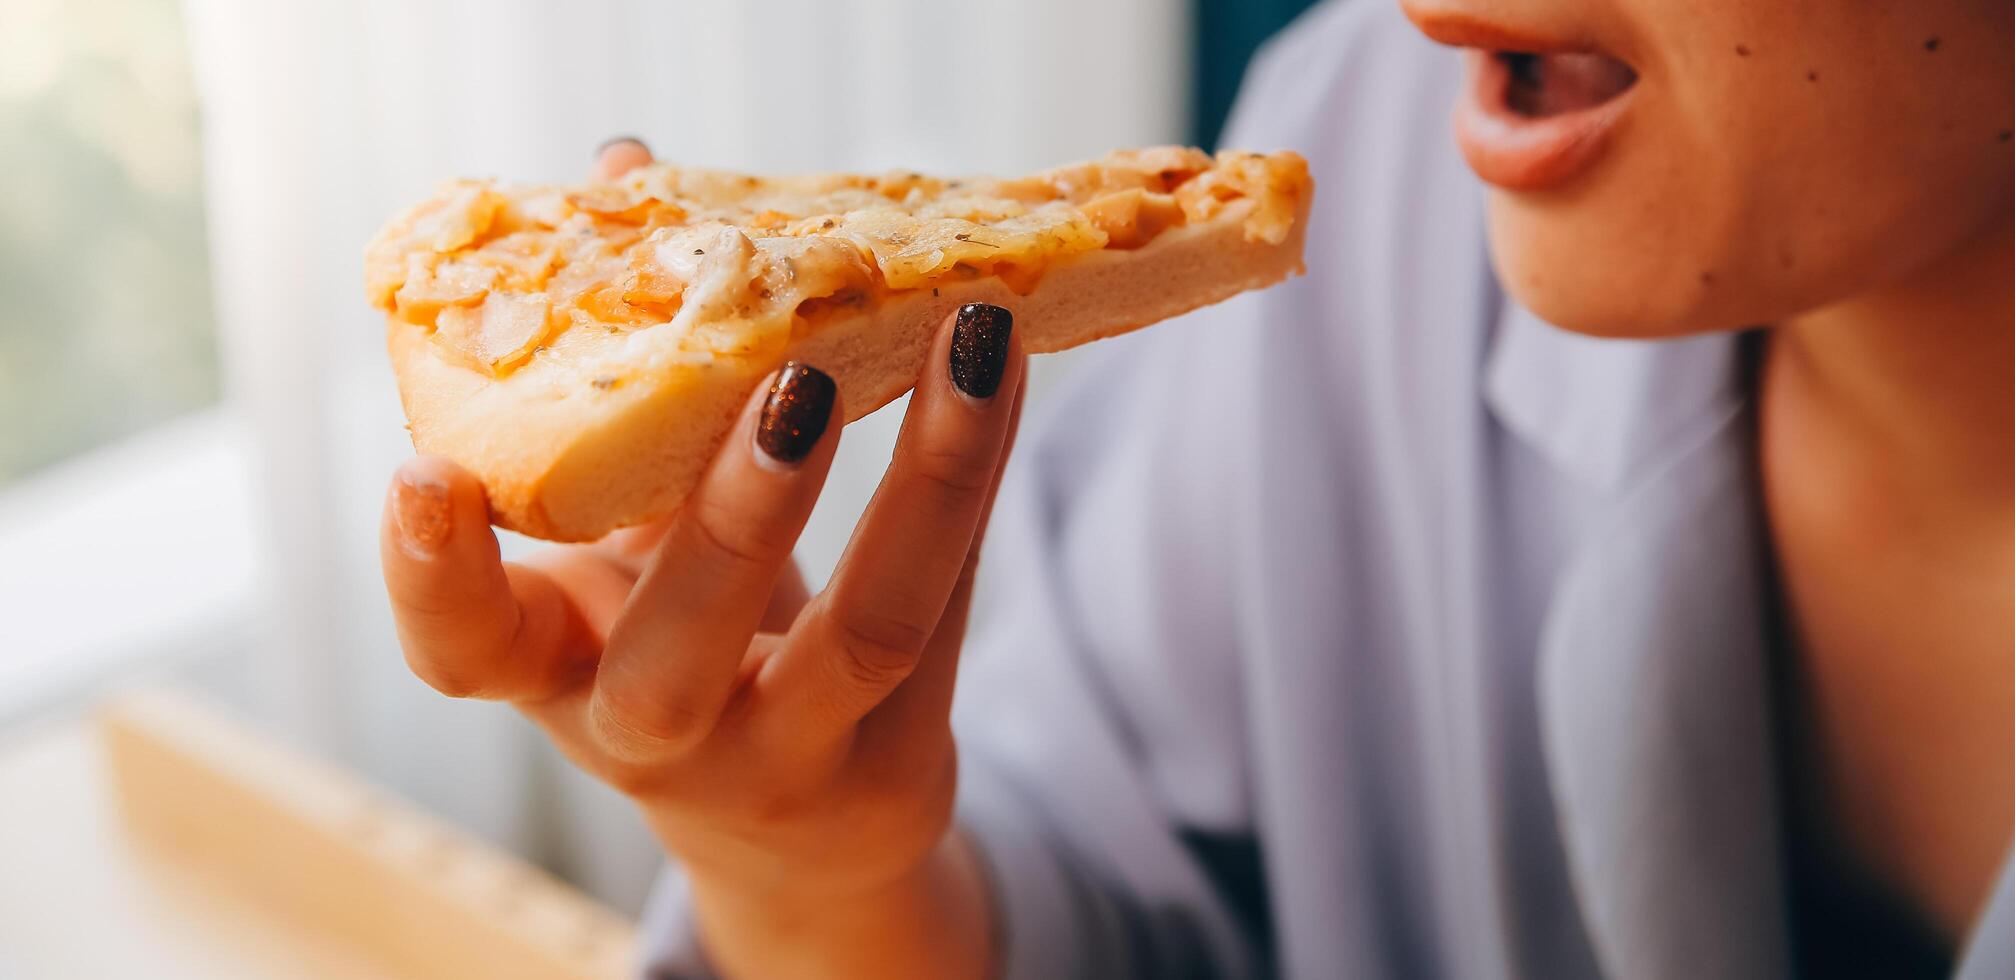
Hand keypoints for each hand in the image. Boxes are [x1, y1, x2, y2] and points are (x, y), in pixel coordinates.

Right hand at [378, 139, 1022, 977]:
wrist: (795, 829)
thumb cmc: (678, 642)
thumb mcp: (622, 541)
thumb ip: (618, 382)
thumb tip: (627, 167)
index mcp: (556, 670)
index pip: (461, 652)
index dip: (430, 578)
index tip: (422, 474)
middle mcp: (655, 736)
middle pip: (677, 657)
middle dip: (734, 517)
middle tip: (789, 380)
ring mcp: (786, 764)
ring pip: (869, 634)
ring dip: (929, 478)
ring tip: (972, 338)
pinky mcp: (898, 766)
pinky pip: (948, 615)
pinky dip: (972, 490)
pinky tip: (1000, 375)